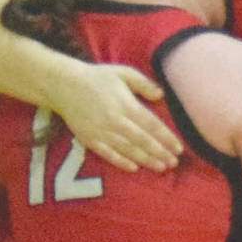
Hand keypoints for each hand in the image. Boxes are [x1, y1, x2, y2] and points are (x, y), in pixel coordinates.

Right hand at [51, 61, 182, 172]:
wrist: (62, 84)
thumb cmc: (97, 77)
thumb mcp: (123, 73)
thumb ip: (143, 84)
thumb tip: (161, 95)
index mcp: (126, 105)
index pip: (152, 126)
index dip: (167, 138)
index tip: (179, 148)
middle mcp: (115, 121)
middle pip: (143, 141)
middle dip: (160, 153)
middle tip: (174, 163)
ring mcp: (101, 132)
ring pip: (128, 150)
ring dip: (146, 160)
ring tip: (161, 167)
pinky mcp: (89, 139)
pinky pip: (108, 154)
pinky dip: (121, 162)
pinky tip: (134, 168)